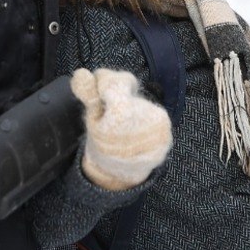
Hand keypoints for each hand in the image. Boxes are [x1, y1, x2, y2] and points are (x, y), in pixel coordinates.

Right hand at [71, 68, 172, 190]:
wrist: (118, 176)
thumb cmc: (101, 145)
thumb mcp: (91, 119)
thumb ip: (89, 94)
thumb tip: (81, 73)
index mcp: (121, 114)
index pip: (117, 82)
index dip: (106, 81)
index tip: (100, 87)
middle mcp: (144, 118)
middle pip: (131, 95)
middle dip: (120, 99)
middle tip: (112, 113)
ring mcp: (159, 129)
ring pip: (144, 106)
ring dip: (134, 110)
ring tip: (124, 127)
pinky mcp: (168, 136)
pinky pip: (154, 118)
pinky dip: (145, 122)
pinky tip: (136, 132)